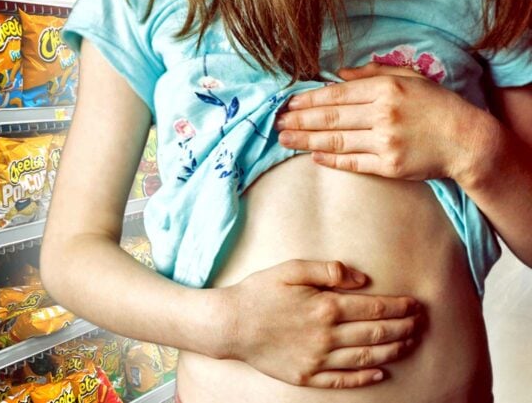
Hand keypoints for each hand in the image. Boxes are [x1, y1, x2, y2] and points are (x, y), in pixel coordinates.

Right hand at [221, 259, 422, 387]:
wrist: (229, 324)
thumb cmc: (259, 292)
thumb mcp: (291, 269)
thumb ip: (328, 270)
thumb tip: (361, 278)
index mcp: (326, 307)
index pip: (374, 308)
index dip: (398, 307)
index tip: (415, 304)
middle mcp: (326, 335)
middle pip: (376, 334)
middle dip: (403, 328)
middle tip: (420, 324)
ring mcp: (317, 359)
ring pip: (365, 357)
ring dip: (392, 351)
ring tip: (409, 344)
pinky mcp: (306, 375)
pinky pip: (342, 380)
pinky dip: (364, 377)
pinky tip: (380, 372)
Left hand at [275, 63, 494, 181]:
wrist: (466, 141)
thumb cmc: (437, 107)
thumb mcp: (410, 79)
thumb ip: (372, 75)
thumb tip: (337, 75)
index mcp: (386, 90)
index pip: (336, 95)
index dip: (308, 100)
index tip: (289, 104)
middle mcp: (383, 115)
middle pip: (331, 118)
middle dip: (299, 121)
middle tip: (277, 124)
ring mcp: (385, 143)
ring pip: (336, 141)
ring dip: (306, 140)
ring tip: (284, 140)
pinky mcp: (389, 167)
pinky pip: (352, 162)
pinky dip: (330, 159)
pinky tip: (313, 156)